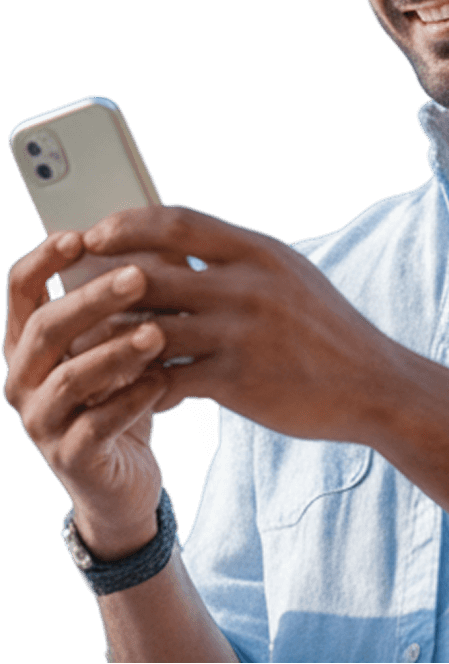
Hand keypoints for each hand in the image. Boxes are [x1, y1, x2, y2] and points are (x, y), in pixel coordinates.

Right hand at [4, 232, 168, 557]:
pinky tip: (161, 381)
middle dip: (92, 300)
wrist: (121, 475)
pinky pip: (97, 425)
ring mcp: (41, 421)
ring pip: (69, 379)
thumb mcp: (121, 339)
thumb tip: (165, 241)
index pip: (21, 289)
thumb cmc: (121, 391)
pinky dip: (132, 401)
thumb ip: (132, 299)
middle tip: (138, 277)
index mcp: (30, 340)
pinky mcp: (70, 458)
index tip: (79, 236)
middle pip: (46, 328)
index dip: (44, 260)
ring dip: (115, 351)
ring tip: (157, 333)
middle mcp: (23, 378)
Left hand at [79, 205, 402, 442]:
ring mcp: (242, 332)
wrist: (372, 382)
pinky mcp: (238, 380)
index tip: (96, 233)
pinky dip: (143, 385)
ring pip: (149, 329)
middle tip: (76, 293)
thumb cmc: (324, 328)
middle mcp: (249, 285)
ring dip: (114, 341)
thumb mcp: (287, 276)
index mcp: (260, 251)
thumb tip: (177, 248)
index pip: (178, 222)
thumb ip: (237, 260)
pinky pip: (168, 379)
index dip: (128, 224)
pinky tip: (137, 391)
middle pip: (152, 273)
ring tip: (92, 349)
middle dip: (104, 284)